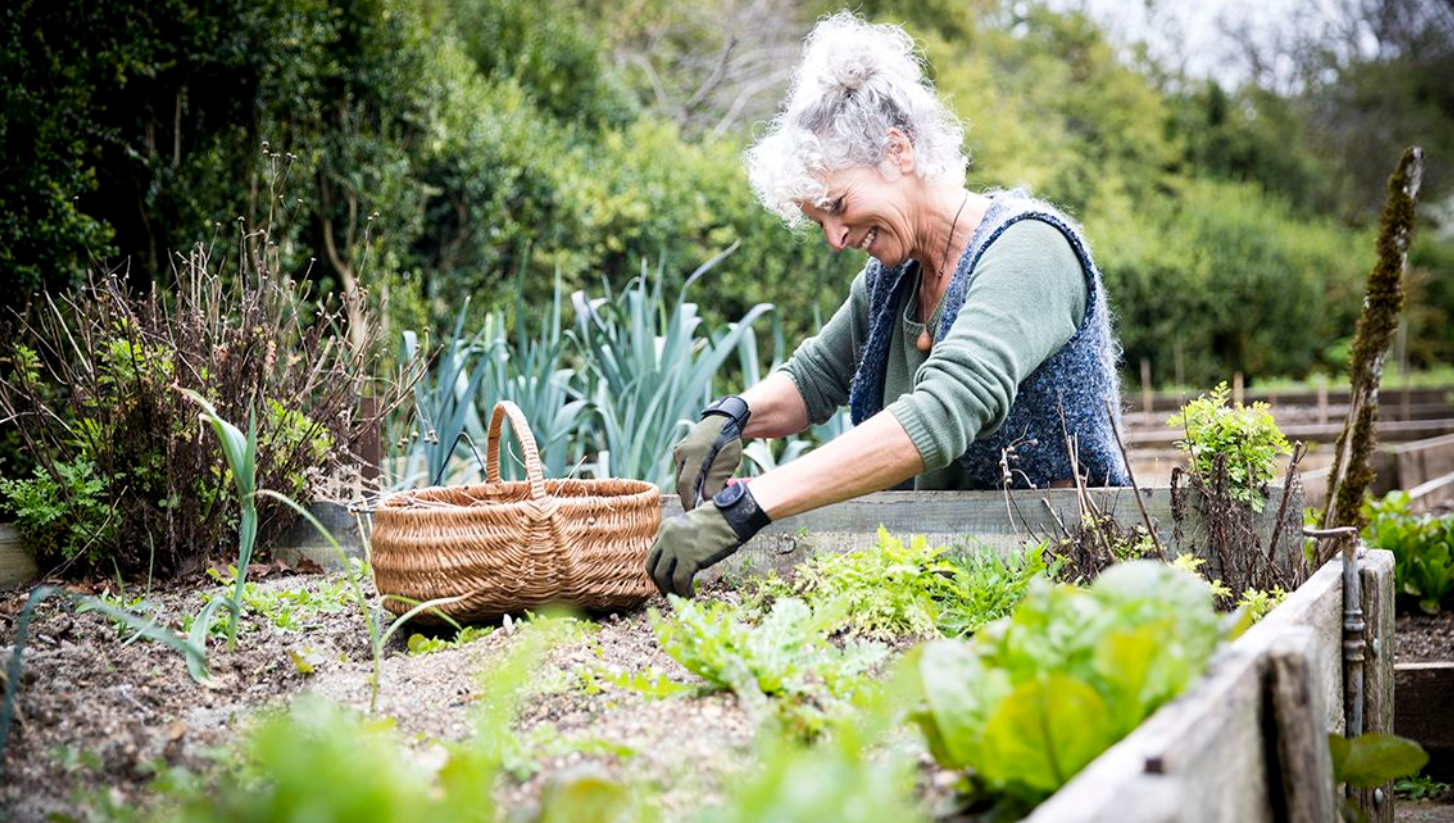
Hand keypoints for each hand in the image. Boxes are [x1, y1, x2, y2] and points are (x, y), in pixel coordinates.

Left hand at [647, 481, 771, 596]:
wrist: (732, 516)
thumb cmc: (718, 520)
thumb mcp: (690, 526)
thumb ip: (680, 540)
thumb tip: (677, 562)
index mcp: (665, 527)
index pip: (653, 554)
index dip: (658, 570)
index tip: (667, 580)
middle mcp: (666, 537)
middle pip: (651, 566)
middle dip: (659, 583)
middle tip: (669, 592)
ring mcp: (676, 547)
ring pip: (662, 576)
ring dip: (670, 590)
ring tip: (682, 595)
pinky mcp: (689, 558)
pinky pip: (679, 581)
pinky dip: (683, 591)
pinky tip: (691, 594)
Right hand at [672, 396, 749, 509]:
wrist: (723, 421)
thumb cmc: (728, 442)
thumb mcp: (727, 463)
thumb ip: (716, 482)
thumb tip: (706, 500)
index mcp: (694, 454)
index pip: (686, 484)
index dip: (689, 501)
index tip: (694, 512)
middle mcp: (682, 452)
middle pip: (681, 483)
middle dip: (689, 497)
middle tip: (699, 508)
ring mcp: (678, 451)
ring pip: (680, 477)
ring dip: (690, 488)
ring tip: (702, 495)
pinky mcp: (679, 451)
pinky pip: (681, 470)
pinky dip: (689, 478)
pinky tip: (701, 481)